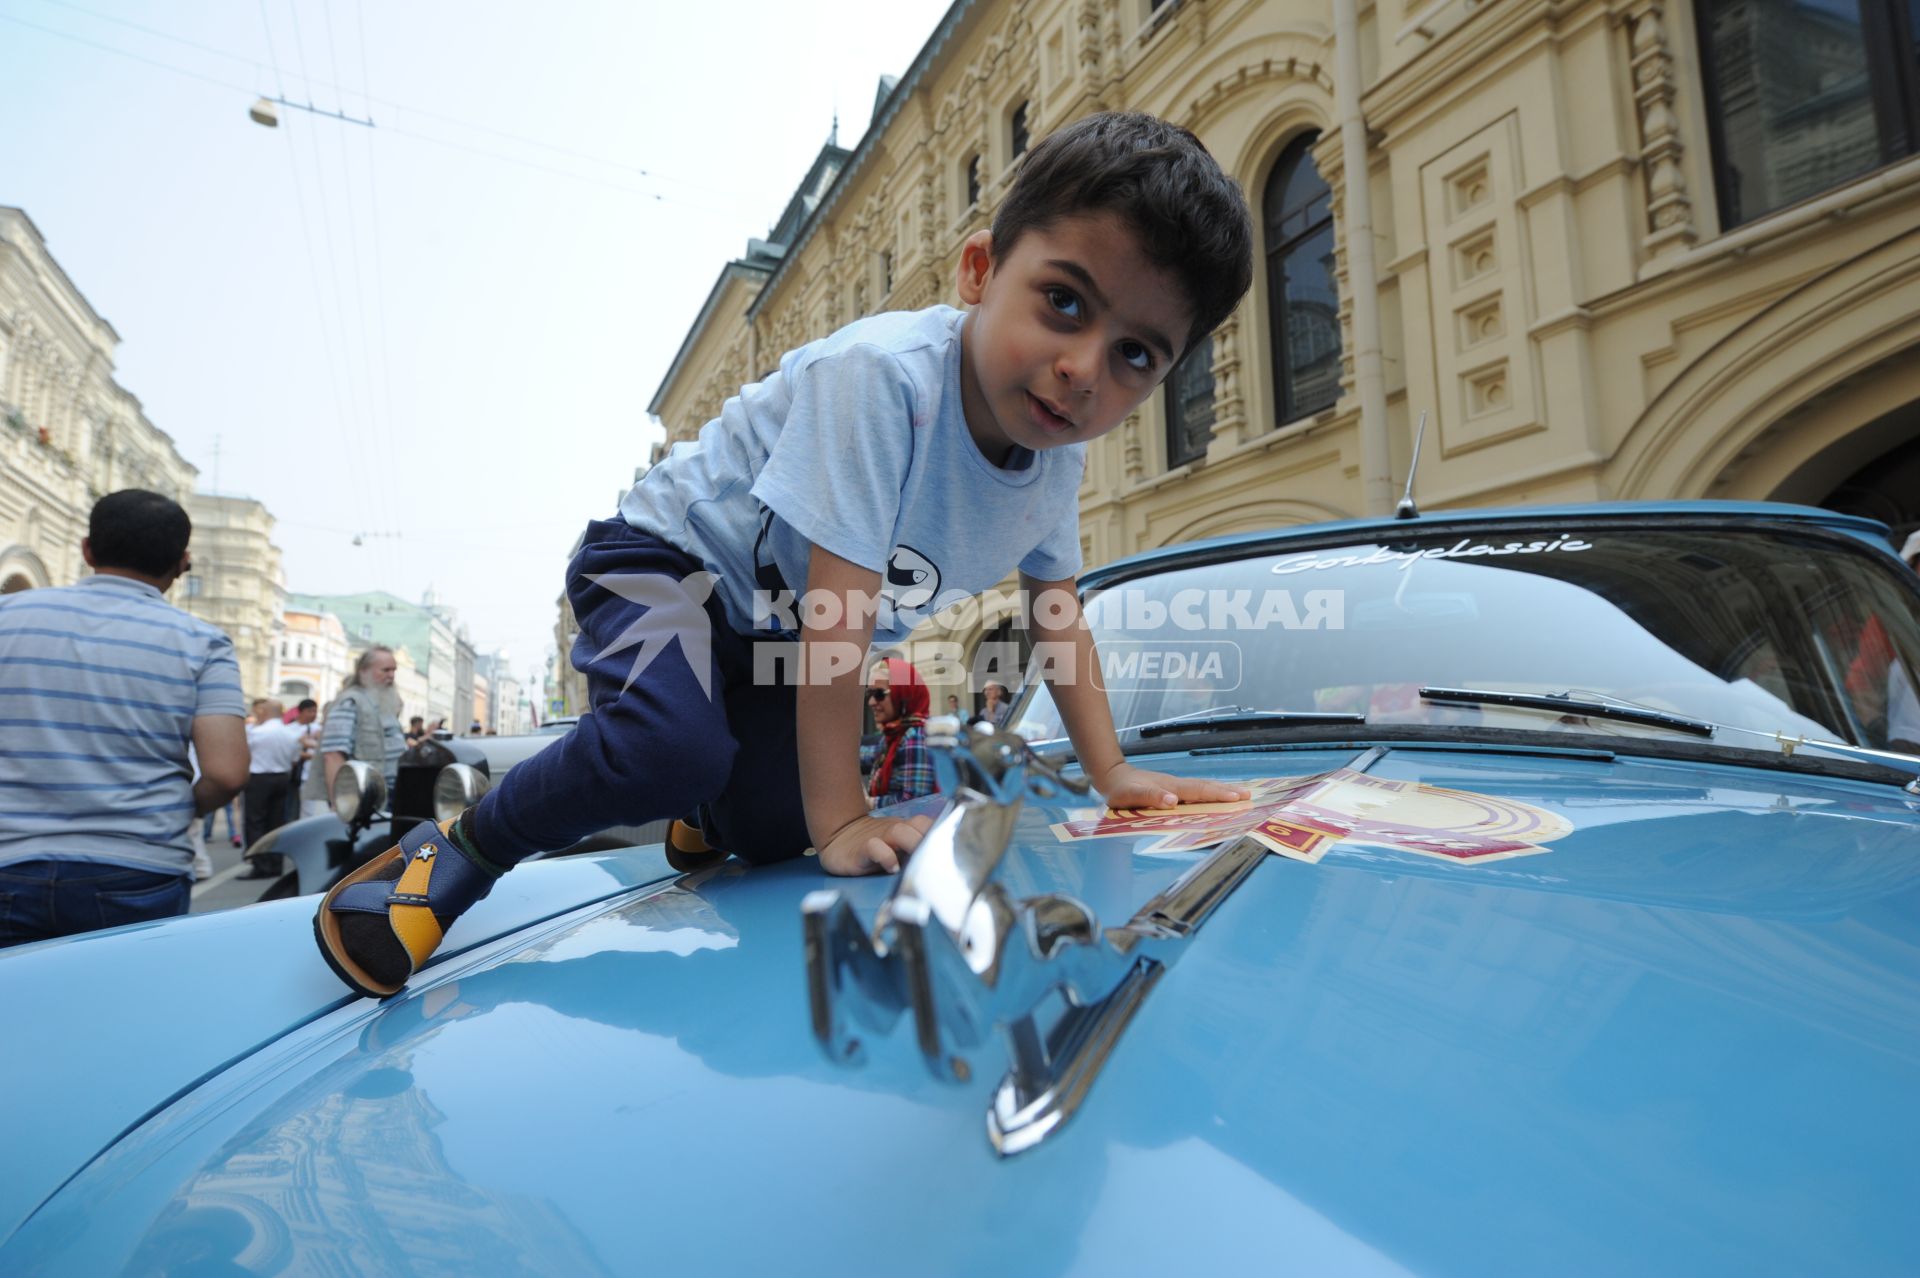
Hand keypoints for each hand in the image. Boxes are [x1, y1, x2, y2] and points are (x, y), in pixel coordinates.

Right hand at [816, 811, 933, 875]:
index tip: (952, 847)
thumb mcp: (897, 845)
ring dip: (912, 843)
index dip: (942, 831)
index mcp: (907, 829)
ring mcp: (879, 838)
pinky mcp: (862, 849)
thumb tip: (942, 861)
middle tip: (937, 856)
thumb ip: (916, 848)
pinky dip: (886, 856)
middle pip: (918, 825)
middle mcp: (895, 831)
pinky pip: (875, 847)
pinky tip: (892, 868)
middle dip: (930, 838)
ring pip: (900, 831)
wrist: (838, 838)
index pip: (929, 824)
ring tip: (917, 861)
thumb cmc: (874, 846)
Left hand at [1091, 762, 1245, 810]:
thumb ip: (1150, 797)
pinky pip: (1196, 791)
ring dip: (1222, 790)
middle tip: (1249, 796)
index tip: (1236, 798)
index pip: (1198, 791)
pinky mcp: (1173, 789)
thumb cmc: (1121, 790)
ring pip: (1203, 787)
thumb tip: (1173, 800)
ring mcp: (1175, 786)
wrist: (1112, 777)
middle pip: (1206, 787)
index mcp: (1170, 788)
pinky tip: (1217, 796)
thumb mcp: (1131, 796)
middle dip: (1227, 791)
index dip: (1217, 795)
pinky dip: (1210, 792)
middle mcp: (1176, 786)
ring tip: (1241, 794)